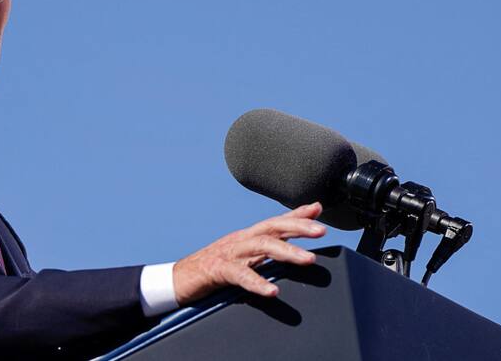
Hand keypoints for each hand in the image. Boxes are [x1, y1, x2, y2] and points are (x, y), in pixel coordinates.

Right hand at [172, 202, 325, 305]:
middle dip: (298, 227)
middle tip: (322, 231)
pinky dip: (257, 282)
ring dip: (287, 251)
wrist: (178, 279)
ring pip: (261, 246)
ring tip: (308, 260)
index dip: (297, 215)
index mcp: (247, 237)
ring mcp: (229, 253)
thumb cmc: (214, 269)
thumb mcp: (244, 258)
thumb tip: (292, 249)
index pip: (275, 222)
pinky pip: (240, 275)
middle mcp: (240, 240)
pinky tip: (272, 291)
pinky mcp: (217, 270)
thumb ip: (266, 251)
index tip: (319, 210)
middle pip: (272, 227)